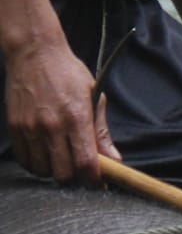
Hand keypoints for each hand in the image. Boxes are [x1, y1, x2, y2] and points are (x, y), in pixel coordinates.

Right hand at [3, 33, 114, 181]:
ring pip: (43, 170)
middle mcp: (52, 125)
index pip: (86, 162)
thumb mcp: (93, 96)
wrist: (34, 52)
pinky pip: (24, 159)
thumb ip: (102, 132)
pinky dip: (36, 164)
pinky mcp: (15, 126)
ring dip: (54, 171)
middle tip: (80, 169)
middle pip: (63, 173)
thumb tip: (115, 160)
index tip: (99, 181)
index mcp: (77, 117)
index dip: (95, 179)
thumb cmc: (68, 72)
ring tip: (62, 160)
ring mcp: (31, 127)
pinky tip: (44, 155)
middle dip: (75, 178)